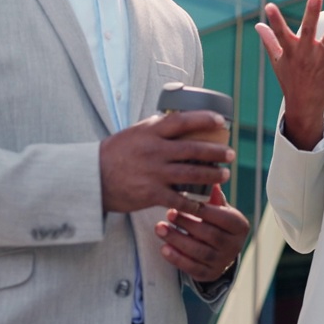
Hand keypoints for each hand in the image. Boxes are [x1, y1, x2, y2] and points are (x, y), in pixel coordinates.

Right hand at [99, 111, 233, 212]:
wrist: (91, 178)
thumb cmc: (115, 153)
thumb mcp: (135, 133)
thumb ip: (156, 129)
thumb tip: (180, 120)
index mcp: (151, 132)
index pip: (183, 121)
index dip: (205, 119)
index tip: (221, 121)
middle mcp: (154, 151)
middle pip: (194, 149)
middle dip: (217, 152)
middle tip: (231, 154)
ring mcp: (154, 173)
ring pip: (192, 174)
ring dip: (212, 175)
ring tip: (225, 175)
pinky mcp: (151, 194)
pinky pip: (179, 199)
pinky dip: (195, 203)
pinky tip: (205, 203)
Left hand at [154, 185, 249, 281]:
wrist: (220, 250)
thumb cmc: (216, 223)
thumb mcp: (218, 209)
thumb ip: (214, 198)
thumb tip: (212, 180)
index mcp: (240, 225)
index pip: (221, 217)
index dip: (201, 210)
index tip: (182, 202)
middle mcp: (234, 245)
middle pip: (210, 235)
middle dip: (186, 224)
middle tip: (169, 213)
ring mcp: (223, 262)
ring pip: (199, 252)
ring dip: (177, 240)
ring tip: (159, 228)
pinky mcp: (210, 274)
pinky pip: (192, 268)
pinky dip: (177, 259)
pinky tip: (164, 248)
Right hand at [255, 0, 323, 148]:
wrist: (304, 105)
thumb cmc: (290, 79)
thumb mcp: (277, 60)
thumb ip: (270, 41)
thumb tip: (258, 25)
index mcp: (290, 50)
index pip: (279, 32)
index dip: (274, 19)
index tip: (269, 6)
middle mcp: (305, 54)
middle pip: (308, 30)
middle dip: (312, 12)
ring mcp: (321, 61)